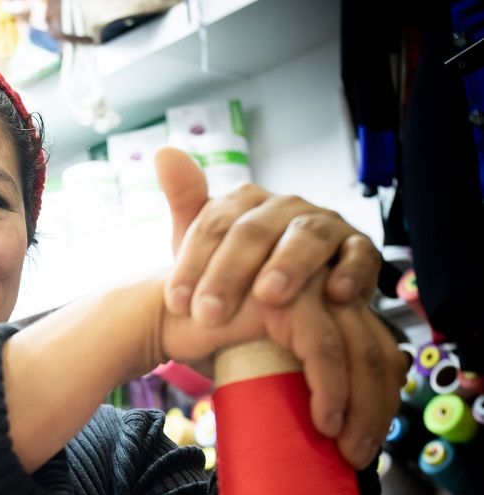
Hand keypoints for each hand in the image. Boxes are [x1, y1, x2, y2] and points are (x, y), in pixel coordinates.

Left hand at [154, 147, 380, 322]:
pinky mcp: (359, 248)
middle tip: (209, 314)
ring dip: (289, 265)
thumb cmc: (238, 271)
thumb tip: (163, 151)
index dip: (193, 262)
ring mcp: (325, 224)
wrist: (286, 299)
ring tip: (268, 295)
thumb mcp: (204, 244)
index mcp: (245, 202)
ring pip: (308, 237)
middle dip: (229, 274)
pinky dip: (352, 272)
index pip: (214, 223)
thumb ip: (186, 201)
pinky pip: (360, 256)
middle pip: (255, 231)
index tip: (176, 303)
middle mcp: (285, 206)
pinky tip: (334, 294)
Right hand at [154, 270, 405, 468]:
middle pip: (377, 352)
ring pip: (359, 351)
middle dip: (378, 409)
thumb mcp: (270, 365)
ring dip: (361, 407)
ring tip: (344, 449)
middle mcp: (332, 289)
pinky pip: (322, 347)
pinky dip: (332, 388)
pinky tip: (327, 422)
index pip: (379, 352)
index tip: (367, 442)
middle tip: (361, 456)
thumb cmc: (216, 346)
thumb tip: (333, 428)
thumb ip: (302, 377)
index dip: (383, 399)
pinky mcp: (287, 297)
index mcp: (334, 304)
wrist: (166, 320)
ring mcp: (313, 288)